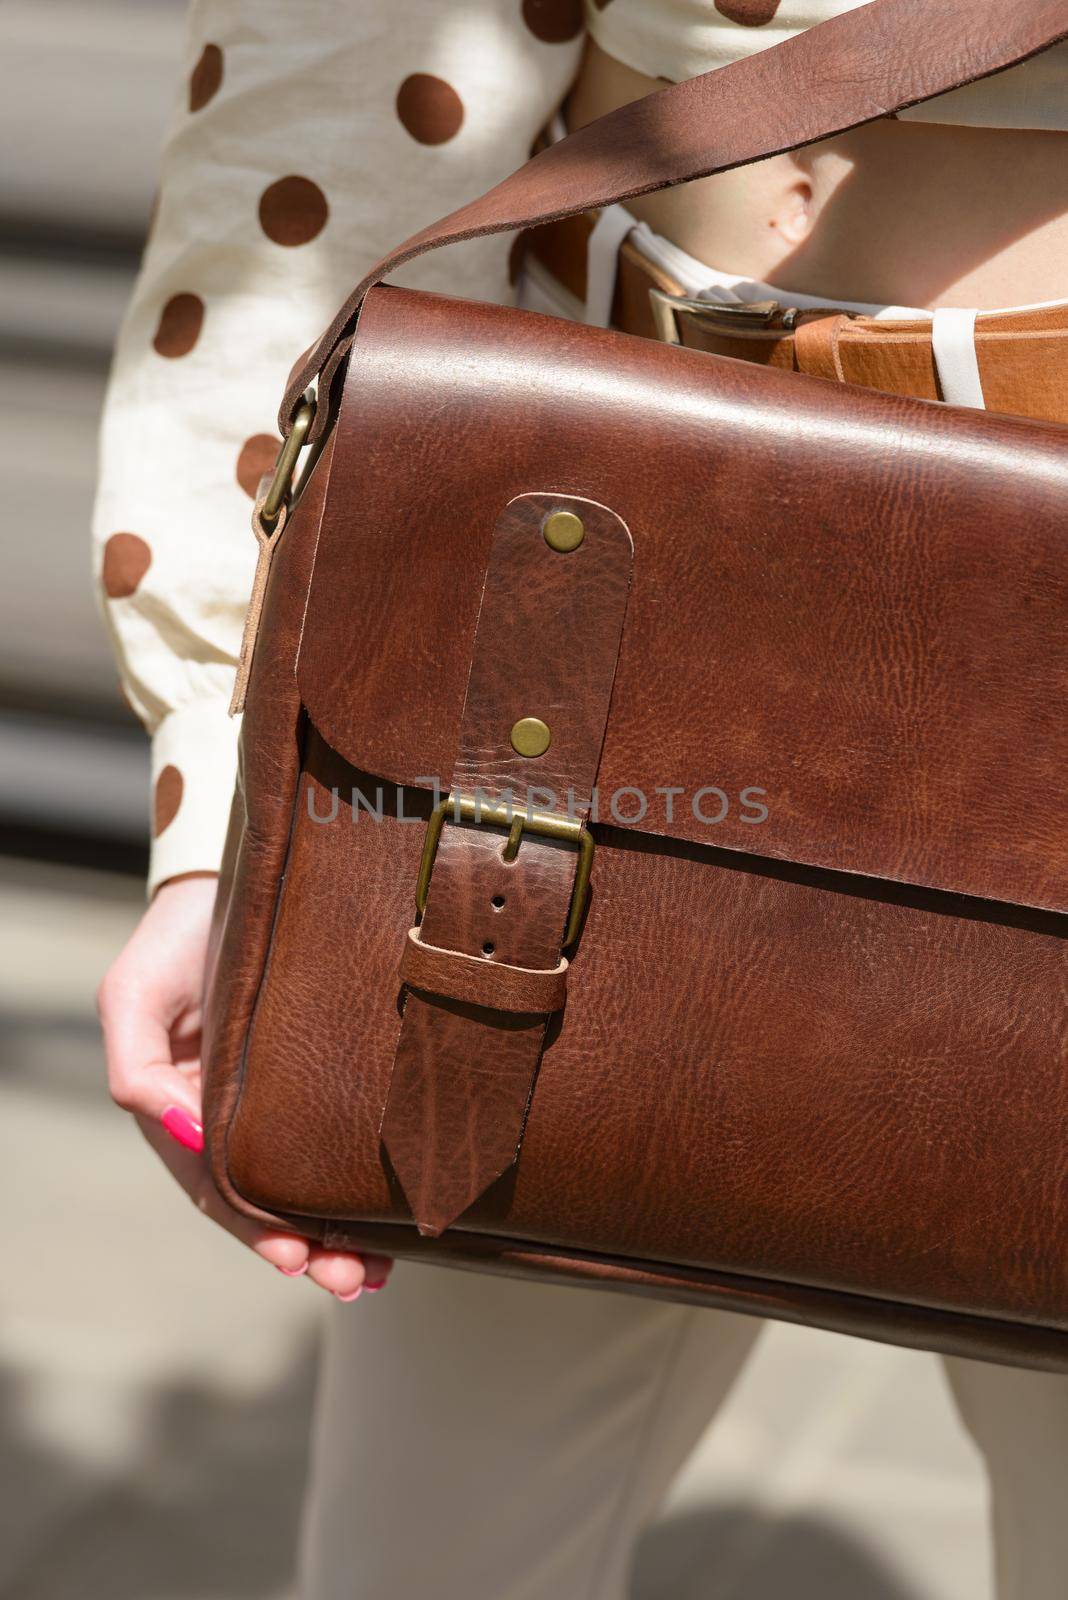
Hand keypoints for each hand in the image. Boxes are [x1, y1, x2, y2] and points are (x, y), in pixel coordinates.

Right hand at [98, 873, 389, 1300]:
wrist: (227, 881)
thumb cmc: (176, 936)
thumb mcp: (134, 993)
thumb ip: (136, 1064)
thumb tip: (178, 1127)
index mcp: (181, 1108)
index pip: (218, 1188)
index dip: (256, 1230)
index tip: (296, 1260)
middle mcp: (228, 1115)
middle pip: (266, 1202)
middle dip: (308, 1250)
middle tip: (354, 1282)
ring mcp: (271, 1101)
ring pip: (302, 1183)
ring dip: (335, 1234)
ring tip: (376, 1272)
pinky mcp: (314, 1078)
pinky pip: (330, 1141)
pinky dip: (349, 1183)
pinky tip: (381, 1217)